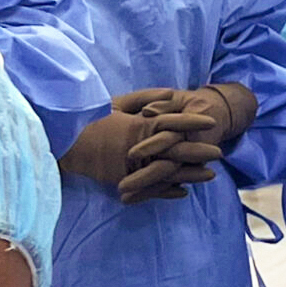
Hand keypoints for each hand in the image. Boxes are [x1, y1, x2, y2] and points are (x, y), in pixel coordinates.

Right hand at [57, 87, 235, 204]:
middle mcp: (138, 146)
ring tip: (211, 174)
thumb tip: (170, 95)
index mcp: (138, 125)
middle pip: (175, 148)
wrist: (65, 141)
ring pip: (168, 170)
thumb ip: (145, 98)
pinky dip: (167, 190)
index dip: (191, 122)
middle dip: (198, 150)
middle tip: (219, 151)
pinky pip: (151, 187)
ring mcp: (133, 165)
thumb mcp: (118, 103)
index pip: (170, 122)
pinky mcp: (126, 180)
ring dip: (190, 173)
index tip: (211, 121)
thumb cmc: (92, 119)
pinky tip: (183, 191)